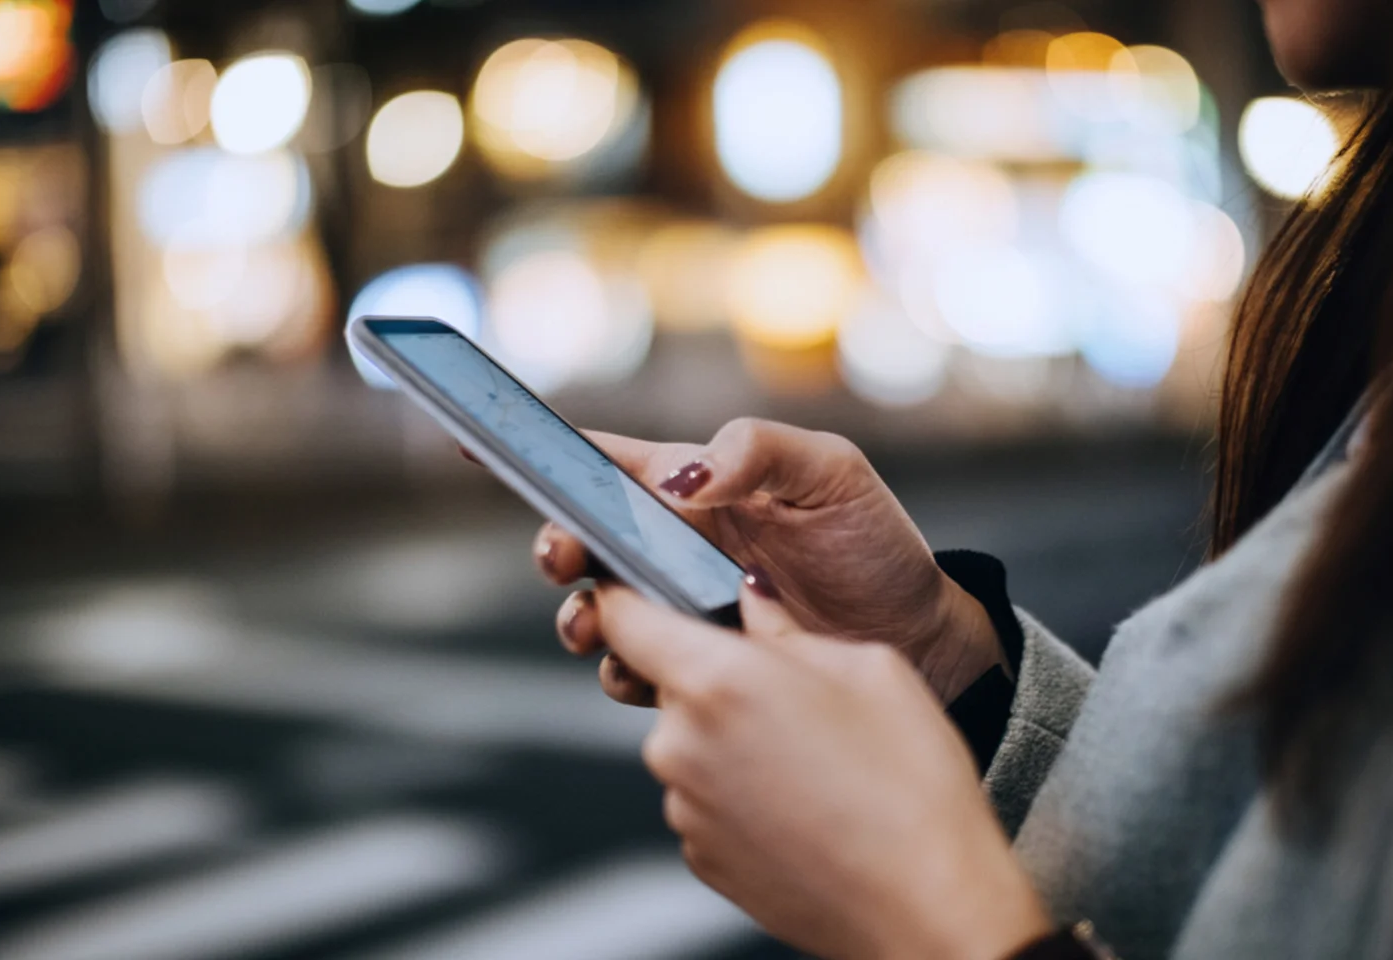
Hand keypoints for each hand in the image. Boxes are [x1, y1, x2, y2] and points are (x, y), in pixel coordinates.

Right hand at [506, 418, 1003, 704]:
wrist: (919, 637)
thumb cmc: (873, 542)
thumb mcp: (830, 473)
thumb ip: (755, 452)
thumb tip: (678, 479)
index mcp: (695, 483)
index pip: (604, 460)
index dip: (540, 450)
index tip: (473, 440)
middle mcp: (676, 543)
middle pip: (583, 539)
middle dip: (556, 547)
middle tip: (565, 560)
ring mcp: (682, 607)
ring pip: (599, 611)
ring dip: (582, 617)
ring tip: (599, 624)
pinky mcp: (698, 663)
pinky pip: (639, 669)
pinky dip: (628, 672)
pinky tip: (650, 672)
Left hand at [594, 580, 1052, 959]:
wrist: (926, 908)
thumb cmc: (910, 787)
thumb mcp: (868, 667)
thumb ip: (788, 627)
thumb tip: (753, 600)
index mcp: (716, 680)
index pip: (623, 617)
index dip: (625, 595)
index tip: (637, 588)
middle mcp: (681, 744)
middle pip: (668, 684)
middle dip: (717, 676)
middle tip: (792, 693)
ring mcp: (683, 807)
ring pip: (692, 742)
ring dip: (733, 738)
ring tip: (814, 758)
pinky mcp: (699, 856)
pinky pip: (706, 797)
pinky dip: (741, 791)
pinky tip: (805, 802)